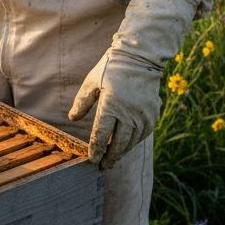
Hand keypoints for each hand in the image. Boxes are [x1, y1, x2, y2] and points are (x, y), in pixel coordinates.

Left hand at [67, 49, 161, 168]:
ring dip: (122, 151)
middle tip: (103, 166)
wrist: (140, 57)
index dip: (96, 149)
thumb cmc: (111, 68)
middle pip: (118, 142)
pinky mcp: (153, 114)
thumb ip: (82, 102)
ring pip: (132, 141)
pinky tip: (126, 144)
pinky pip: (143, 134)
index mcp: (111, 105)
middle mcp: (129, 113)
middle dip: (110, 156)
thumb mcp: (92, 82)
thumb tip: (72, 118)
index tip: (92, 160)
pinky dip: (134, 142)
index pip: (101, 134)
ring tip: (113, 158)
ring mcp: (143, 114)